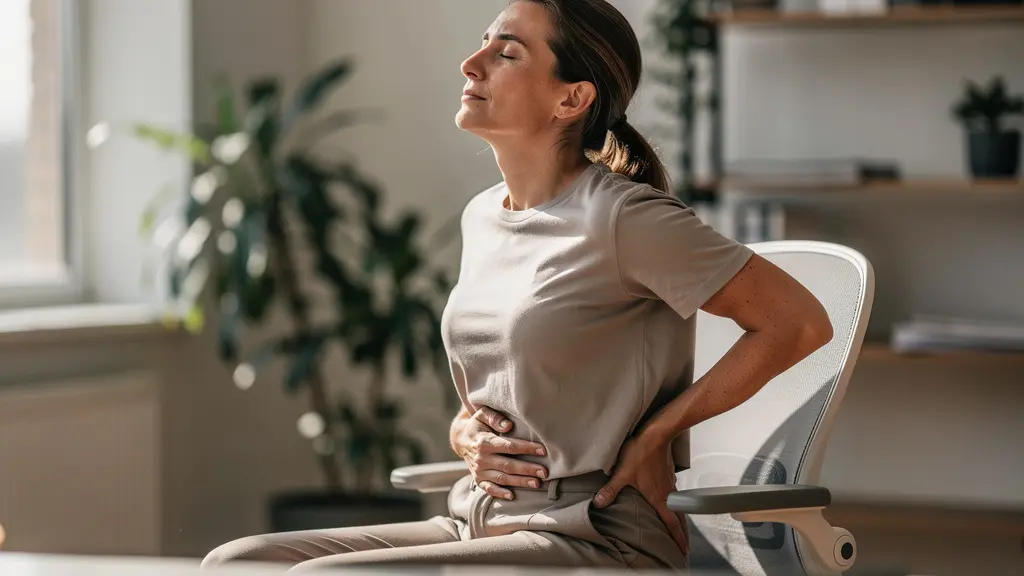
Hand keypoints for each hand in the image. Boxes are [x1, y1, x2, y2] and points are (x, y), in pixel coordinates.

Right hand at [451, 406, 548, 499]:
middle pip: (508, 465)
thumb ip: (495, 417)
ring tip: (537, 483)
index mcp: (484, 442)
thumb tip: (508, 425)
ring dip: (520, 482)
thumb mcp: (482, 415)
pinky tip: (513, 496)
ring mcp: (479, 471)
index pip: (509, 446)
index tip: (543, 450)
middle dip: (527, 469)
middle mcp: (481, 459)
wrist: (461, 440)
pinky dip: (500, 493)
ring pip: (502, 478)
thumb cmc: (478, 426)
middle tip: (544, 472)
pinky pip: (489, 489)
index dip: (527, 448)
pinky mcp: (479, 480)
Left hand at [594, 435, 688, 553]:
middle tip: (685, 546)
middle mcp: (668, 493)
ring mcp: (670, 483)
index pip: (672, 523)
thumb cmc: (641, 454)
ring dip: (679, 518)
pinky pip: (674, 493)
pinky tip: (668, 501)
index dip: (678, 538)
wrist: (656, 434)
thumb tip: (598, 503)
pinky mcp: (669, 474)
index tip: (684, 551)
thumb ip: (611, 490)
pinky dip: (675, 503)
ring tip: (678, 526)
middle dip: (683, 533)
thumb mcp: (622, 473)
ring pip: (677, 505)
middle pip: (679, 517)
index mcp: (659, 498)